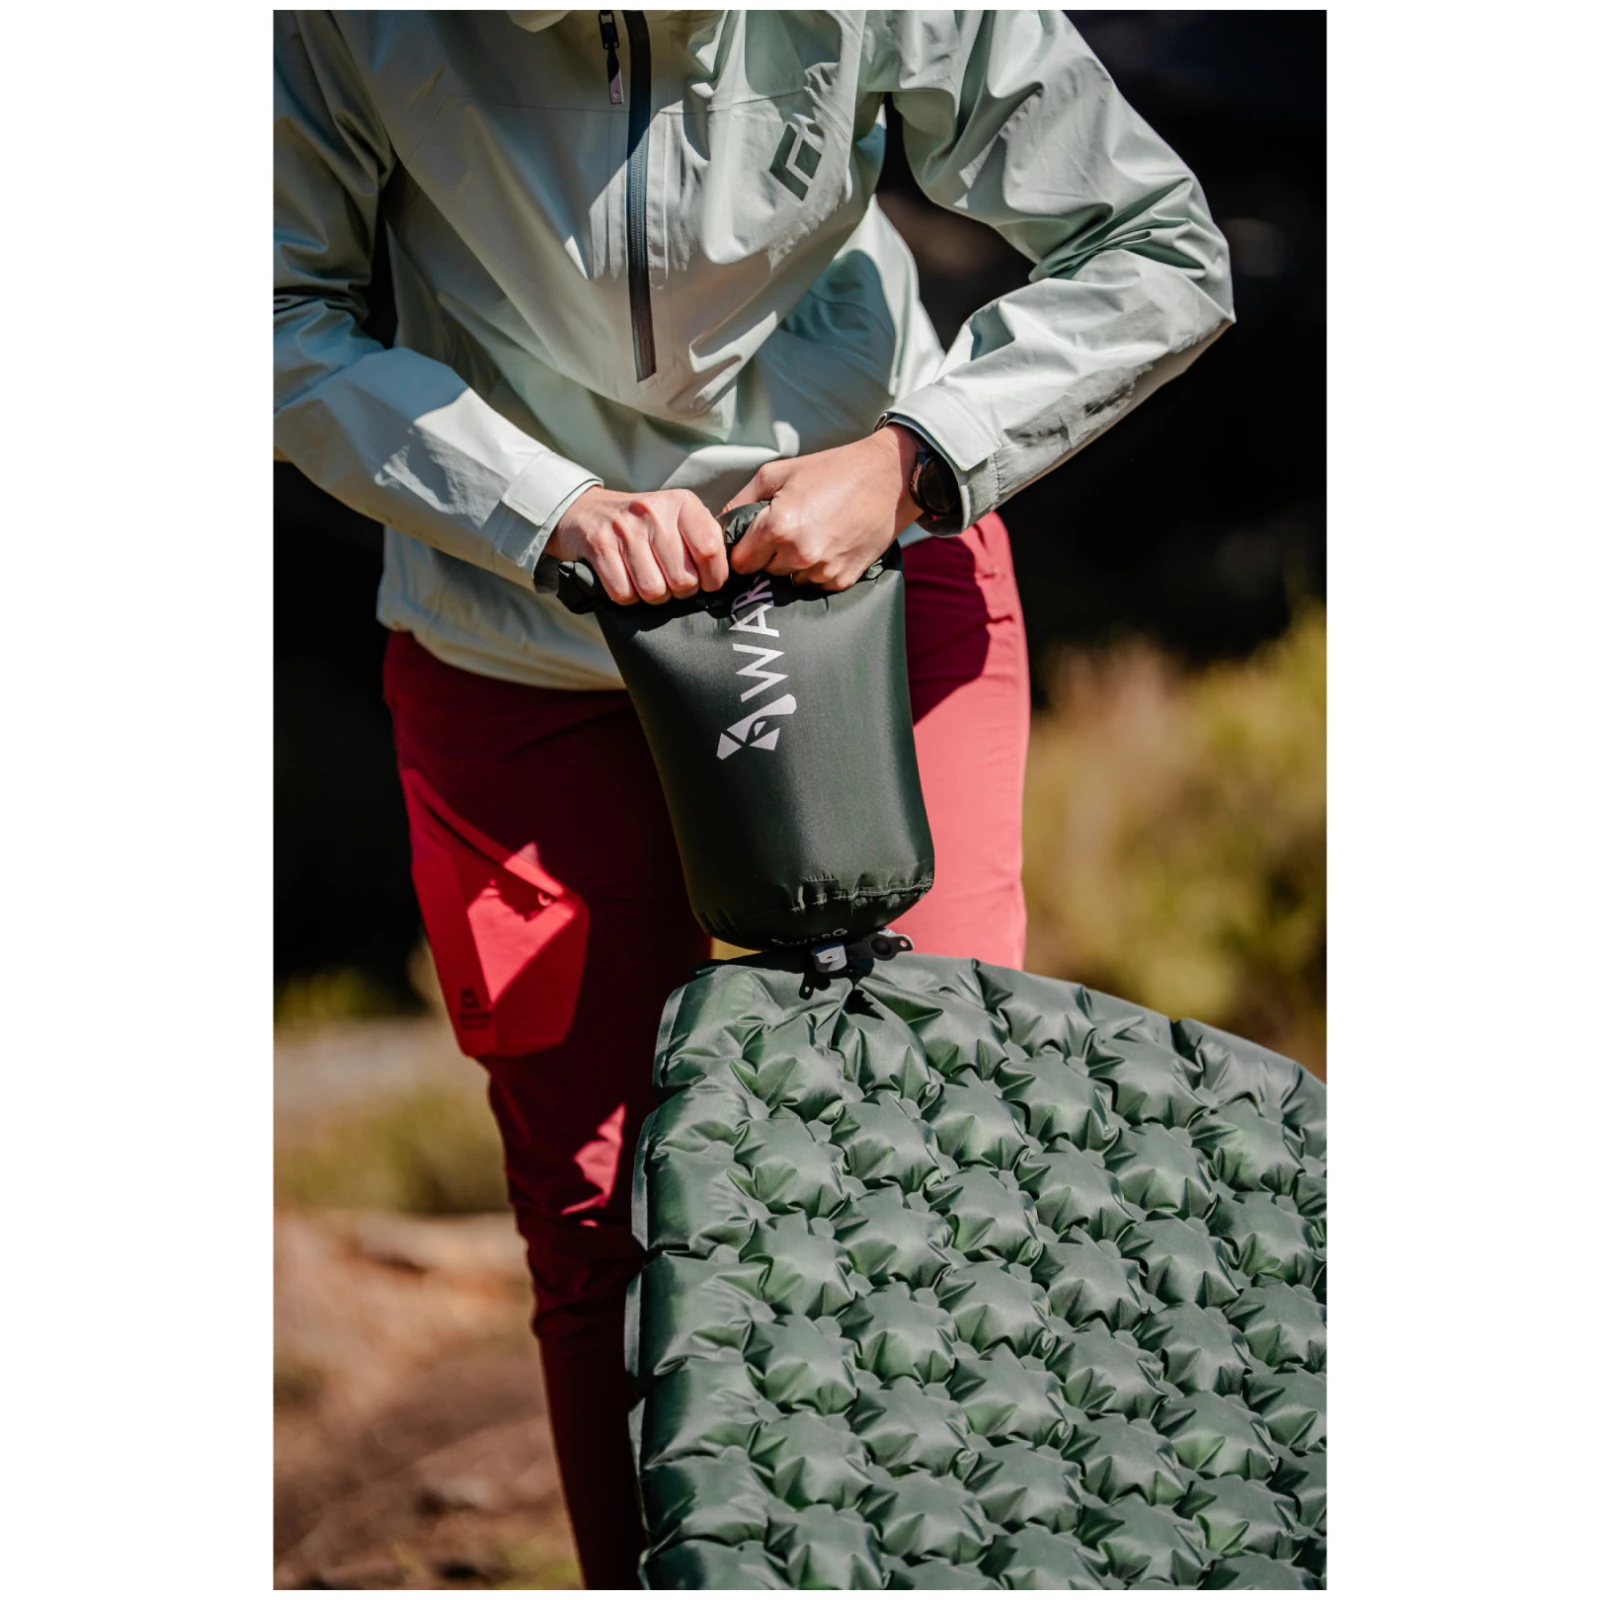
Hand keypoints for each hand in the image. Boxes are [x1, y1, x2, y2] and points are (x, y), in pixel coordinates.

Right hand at [546, 486, 727, 604]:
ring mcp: (624, 528)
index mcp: (683, 503)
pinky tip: (626, 581)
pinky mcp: (599, 544)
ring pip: (653, 590)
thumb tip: (730, 576)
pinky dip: (626, 597)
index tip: (706, 584)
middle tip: (670, 582)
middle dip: (679, 592)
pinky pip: (623, 592)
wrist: (587, 512)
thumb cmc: (644, 525)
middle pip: (683, 579)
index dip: (712, 579)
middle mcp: (654, 511)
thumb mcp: (678, 519)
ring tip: (648, 581)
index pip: (711, 550)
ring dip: (652, 596)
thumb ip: (704, 540)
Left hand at [721, 425, 919, 591]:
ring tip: (811, 536)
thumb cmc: (830, 470)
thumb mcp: (777, 473)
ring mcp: (823, 571)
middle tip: (788, 531)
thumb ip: (741, 501)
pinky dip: (817, 571)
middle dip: (769, 557)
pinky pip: (815, 585)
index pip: (741, 562)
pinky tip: (829, 545)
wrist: (888, 479)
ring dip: (793, 566)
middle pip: (764, 573)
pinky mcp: (843, 580)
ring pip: (789, 582)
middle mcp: (799, 554)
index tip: (755, 539)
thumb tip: (717, 526)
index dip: (745, 550)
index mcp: (778, 527)